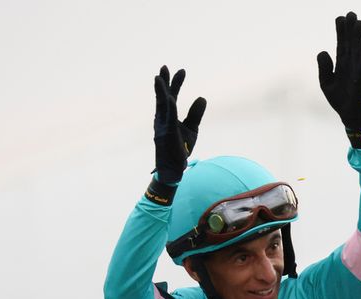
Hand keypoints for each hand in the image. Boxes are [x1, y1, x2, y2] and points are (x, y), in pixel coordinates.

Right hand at [153, 65, 206, 183]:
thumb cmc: (181, 149)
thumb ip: (195, 114)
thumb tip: (202, 97)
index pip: (171, 97)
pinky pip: (168, 119)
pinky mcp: (166, 134)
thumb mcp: (192, 129)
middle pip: (163, 97)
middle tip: (165, 67)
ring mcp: (162, 126)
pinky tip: (169, 97)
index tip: (182, 71)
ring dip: (160, 91)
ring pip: (161, 105)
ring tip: (158, 77)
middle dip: (164, 82)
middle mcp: (162, 119)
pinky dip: (168, 108)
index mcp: (168, 117)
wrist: (175, 168)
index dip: (175, 84)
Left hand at [317, 12, 360, 132]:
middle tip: (352, 14)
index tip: (340, 17)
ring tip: (360, 24)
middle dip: (352, 31)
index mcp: (343, 66)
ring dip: (360, 40)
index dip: (341, 32)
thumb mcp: (327, 84)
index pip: (342, 46)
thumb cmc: (341, 102)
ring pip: (359, 55)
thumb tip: (322, 51)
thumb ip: (324, 68)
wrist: (353, 120)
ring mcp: (359, 75)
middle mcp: (352, 68)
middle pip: (352, 46)